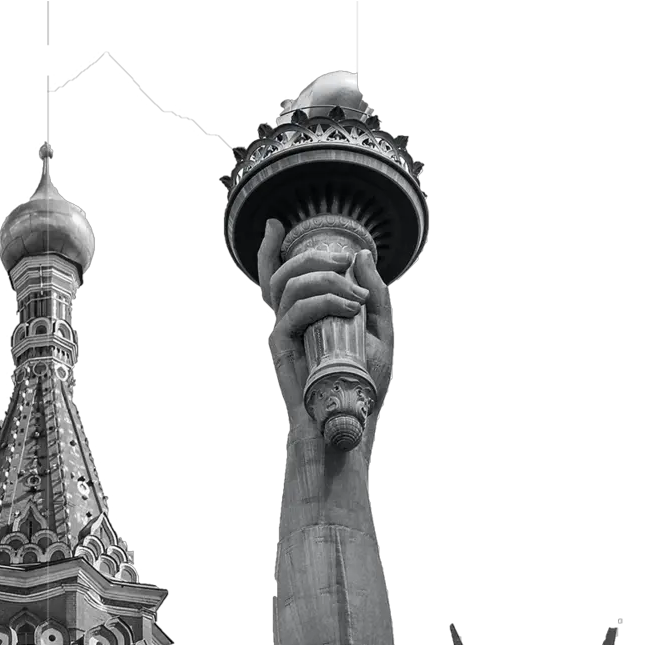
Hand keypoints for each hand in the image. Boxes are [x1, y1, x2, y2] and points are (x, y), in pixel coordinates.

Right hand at [258, 218, 392, 441]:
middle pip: (283, 272)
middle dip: (314, 257)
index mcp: (306, 312)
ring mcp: (284, 331)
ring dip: (325, 280)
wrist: (351, 414)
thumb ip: (373, 293)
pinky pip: (295, 311)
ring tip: (355, 296)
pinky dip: (324, 302)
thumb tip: (361, 255)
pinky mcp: (282, 345)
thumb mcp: (377, 328)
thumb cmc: (361, 378)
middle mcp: (290, 318)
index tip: (275, 225)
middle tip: (345, 262)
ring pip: (289, 285)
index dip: (270, 249)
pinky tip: (349, 309)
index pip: (279, 276)